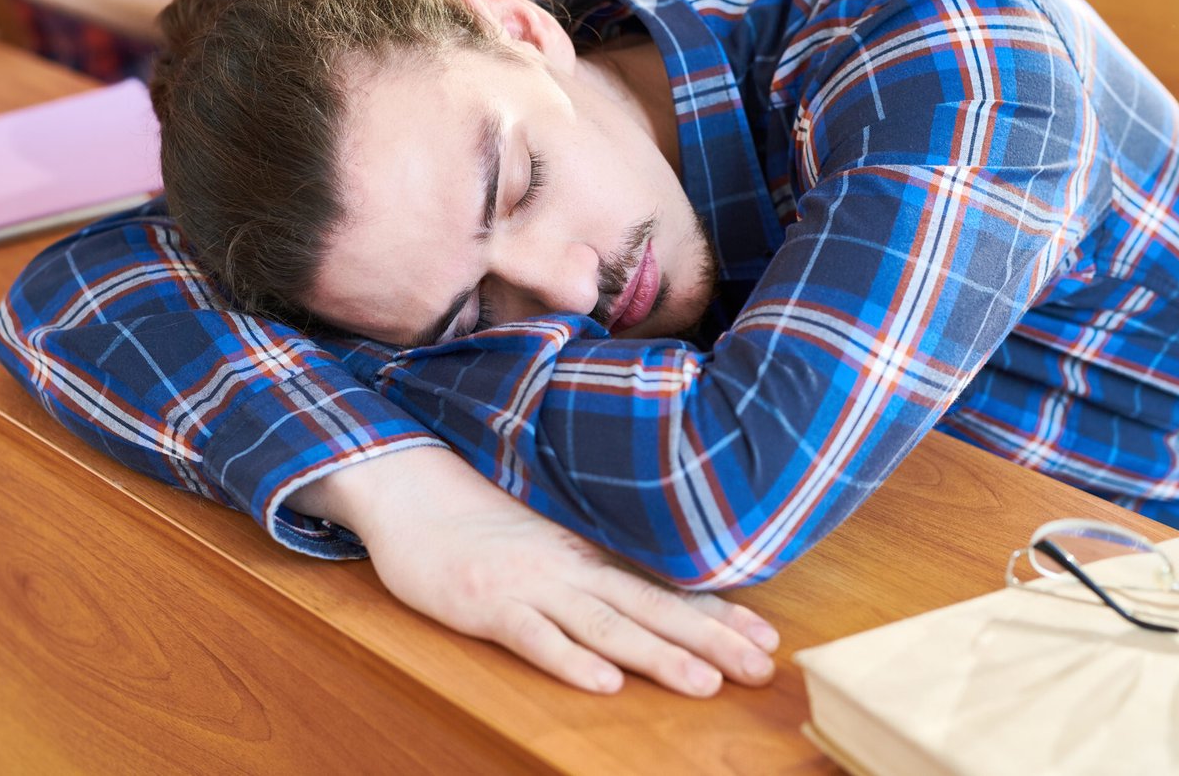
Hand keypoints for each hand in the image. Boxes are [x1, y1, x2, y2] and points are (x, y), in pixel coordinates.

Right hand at [311, 448, 779, 695]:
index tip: (767, 640)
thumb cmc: (478, 526)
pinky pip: (533, 636)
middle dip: (710, 641)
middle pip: (651, 608)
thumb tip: (651, 593)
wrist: (411, 495)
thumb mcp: (547, 544)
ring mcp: (530, 586)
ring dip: (656, 656)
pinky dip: (569, 660)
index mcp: (588, 556)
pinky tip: (603, 683)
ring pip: (604, 626)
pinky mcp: (486, 604)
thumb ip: (593, 570)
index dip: (718, 615)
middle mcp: (570, 569)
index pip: (665, 588)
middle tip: (760, 670)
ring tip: (703, 684)